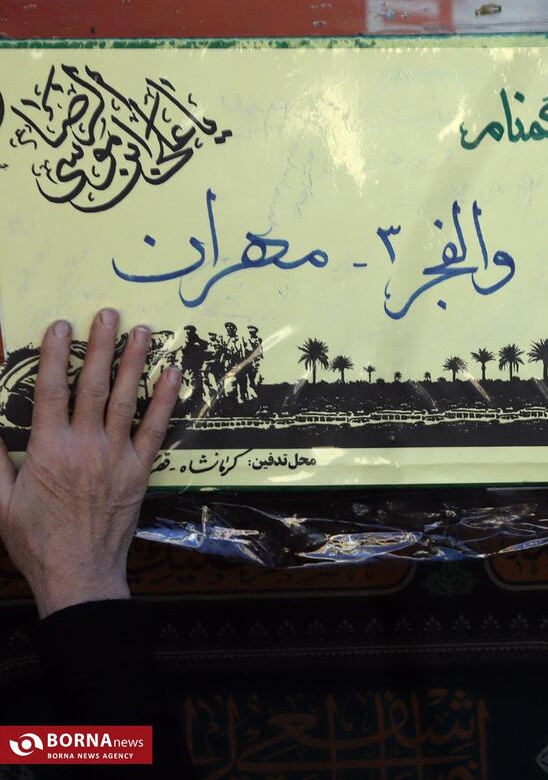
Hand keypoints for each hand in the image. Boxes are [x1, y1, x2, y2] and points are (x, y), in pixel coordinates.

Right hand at [0, 311, 179, 617]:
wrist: (78, 573)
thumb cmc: (34, 539)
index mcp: (47, 449)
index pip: (49, 390)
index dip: (54, 354)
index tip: (60, 325)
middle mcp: (85, 446)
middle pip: (93, 386)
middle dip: (100, 346)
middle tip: (107, 314)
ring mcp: (117, 457)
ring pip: (127, 400)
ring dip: (135, 362)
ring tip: (142, 331)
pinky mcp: (141, 471)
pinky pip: (156, 429)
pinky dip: (165, 400)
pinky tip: (173, 374)